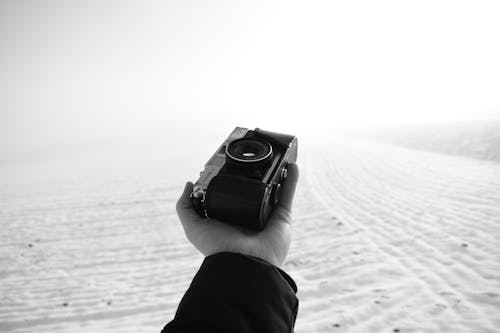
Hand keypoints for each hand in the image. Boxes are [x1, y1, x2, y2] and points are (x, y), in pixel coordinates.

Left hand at [176, 163, 298, 266]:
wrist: (243, 263)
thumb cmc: (217, 248)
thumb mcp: (193, 227)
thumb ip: (185, 207)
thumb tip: (189, 184)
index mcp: (230, 217)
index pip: (232, 194)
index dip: (231, 179)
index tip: (228, 163)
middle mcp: (249, 215)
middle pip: (254, 189)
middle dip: (256, 173)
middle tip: (254, 157)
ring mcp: (267, 215)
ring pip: (274, 189)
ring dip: (277, 173)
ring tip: (276, 156)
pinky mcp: (283, 217)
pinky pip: (288, 194)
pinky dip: (292, 179)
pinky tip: (291, 165)